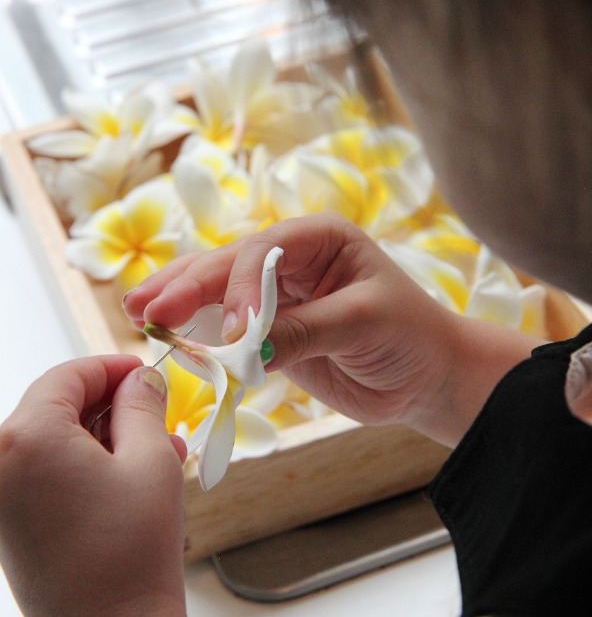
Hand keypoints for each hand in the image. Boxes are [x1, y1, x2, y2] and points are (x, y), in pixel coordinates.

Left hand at [0, 355, 186, 616]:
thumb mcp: (152, 460)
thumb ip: (143, 404)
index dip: (112, 369)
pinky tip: (127, 481)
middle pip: (56, 409)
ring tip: (157, 453)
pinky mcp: (5, 527)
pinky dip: (81, 470)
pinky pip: (43, 478)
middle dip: (111, 408)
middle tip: (159, 416)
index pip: (68, 377)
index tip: (146, 373)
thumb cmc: (133, 547)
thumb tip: (139, 379)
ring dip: (101, 441)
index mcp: (26, 435)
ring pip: (52, 444)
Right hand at [124, 213, 539, 443]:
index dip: (237, 286)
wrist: (427, 378)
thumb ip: (303, 331)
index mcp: (318, 238)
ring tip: (137, 315)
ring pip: (217, 293)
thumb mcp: (362, 325)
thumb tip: (244, 347)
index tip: (231, 332)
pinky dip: (198, 335)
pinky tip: (167, 338)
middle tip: (146, 311)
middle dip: (185, 286)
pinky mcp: (271, 333)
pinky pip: (226, 330)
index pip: (261, 251)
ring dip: (178, 304)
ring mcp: (277, 297)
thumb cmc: (409, 337)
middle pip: (227, 266)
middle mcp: (291, 261)